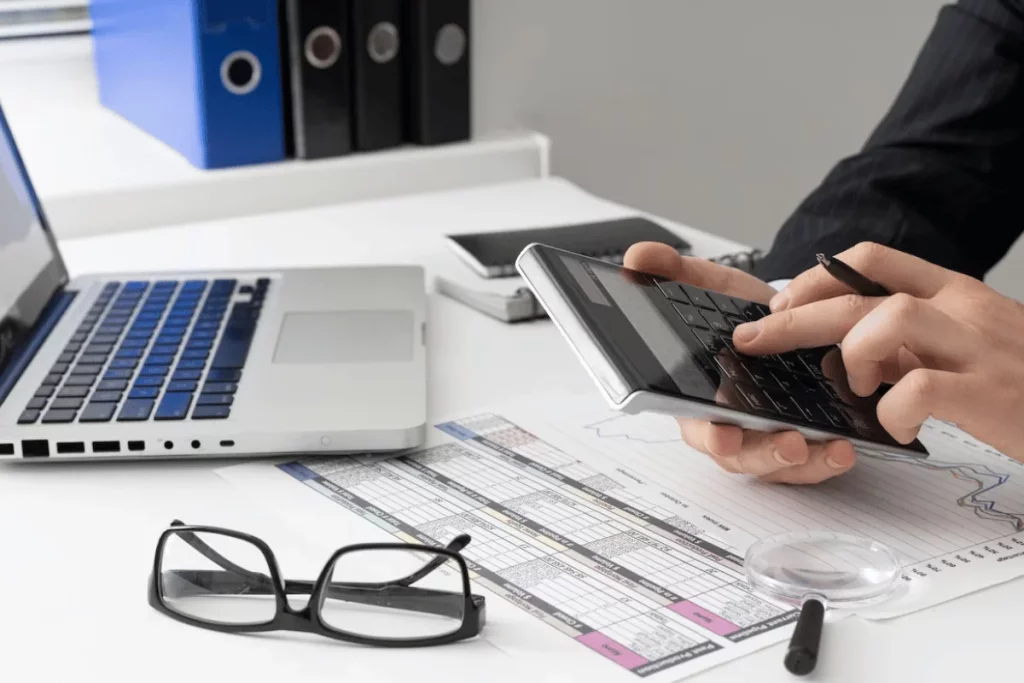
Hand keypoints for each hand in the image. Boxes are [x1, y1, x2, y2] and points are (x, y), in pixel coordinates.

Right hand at [623, 242, 856, 483]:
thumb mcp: (707, 286)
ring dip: (803, 464)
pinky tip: (846, 448)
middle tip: (790, 444)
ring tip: (830, 448)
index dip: (709, 435)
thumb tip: (637, 258)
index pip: (696, 426)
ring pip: (777, 466)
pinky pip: (810, 466)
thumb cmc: (740, 317)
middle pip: (739, 456)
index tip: (723, 436)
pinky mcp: (800, 443)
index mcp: (695, 398)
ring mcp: (763, 440)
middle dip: (764, 454)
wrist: (786, 322)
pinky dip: (827, 461)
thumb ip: (673, 272)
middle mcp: (728, 426)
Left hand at [734, 242, 1023, 461]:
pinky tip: (896, 425)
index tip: (782, 300)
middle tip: (753, 338)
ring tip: (857, 385)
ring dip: (852, 352)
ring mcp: (980, 349)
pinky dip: (892, 409)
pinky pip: (920, 388)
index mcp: (956, 292)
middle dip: (793, 315)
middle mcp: (965, 310)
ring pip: (888, 318)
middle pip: (860, 293)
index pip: (873, 259)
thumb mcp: (968, 346)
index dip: (816, 275)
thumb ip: (912, 342)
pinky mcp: (992, 395)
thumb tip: (846, 350)